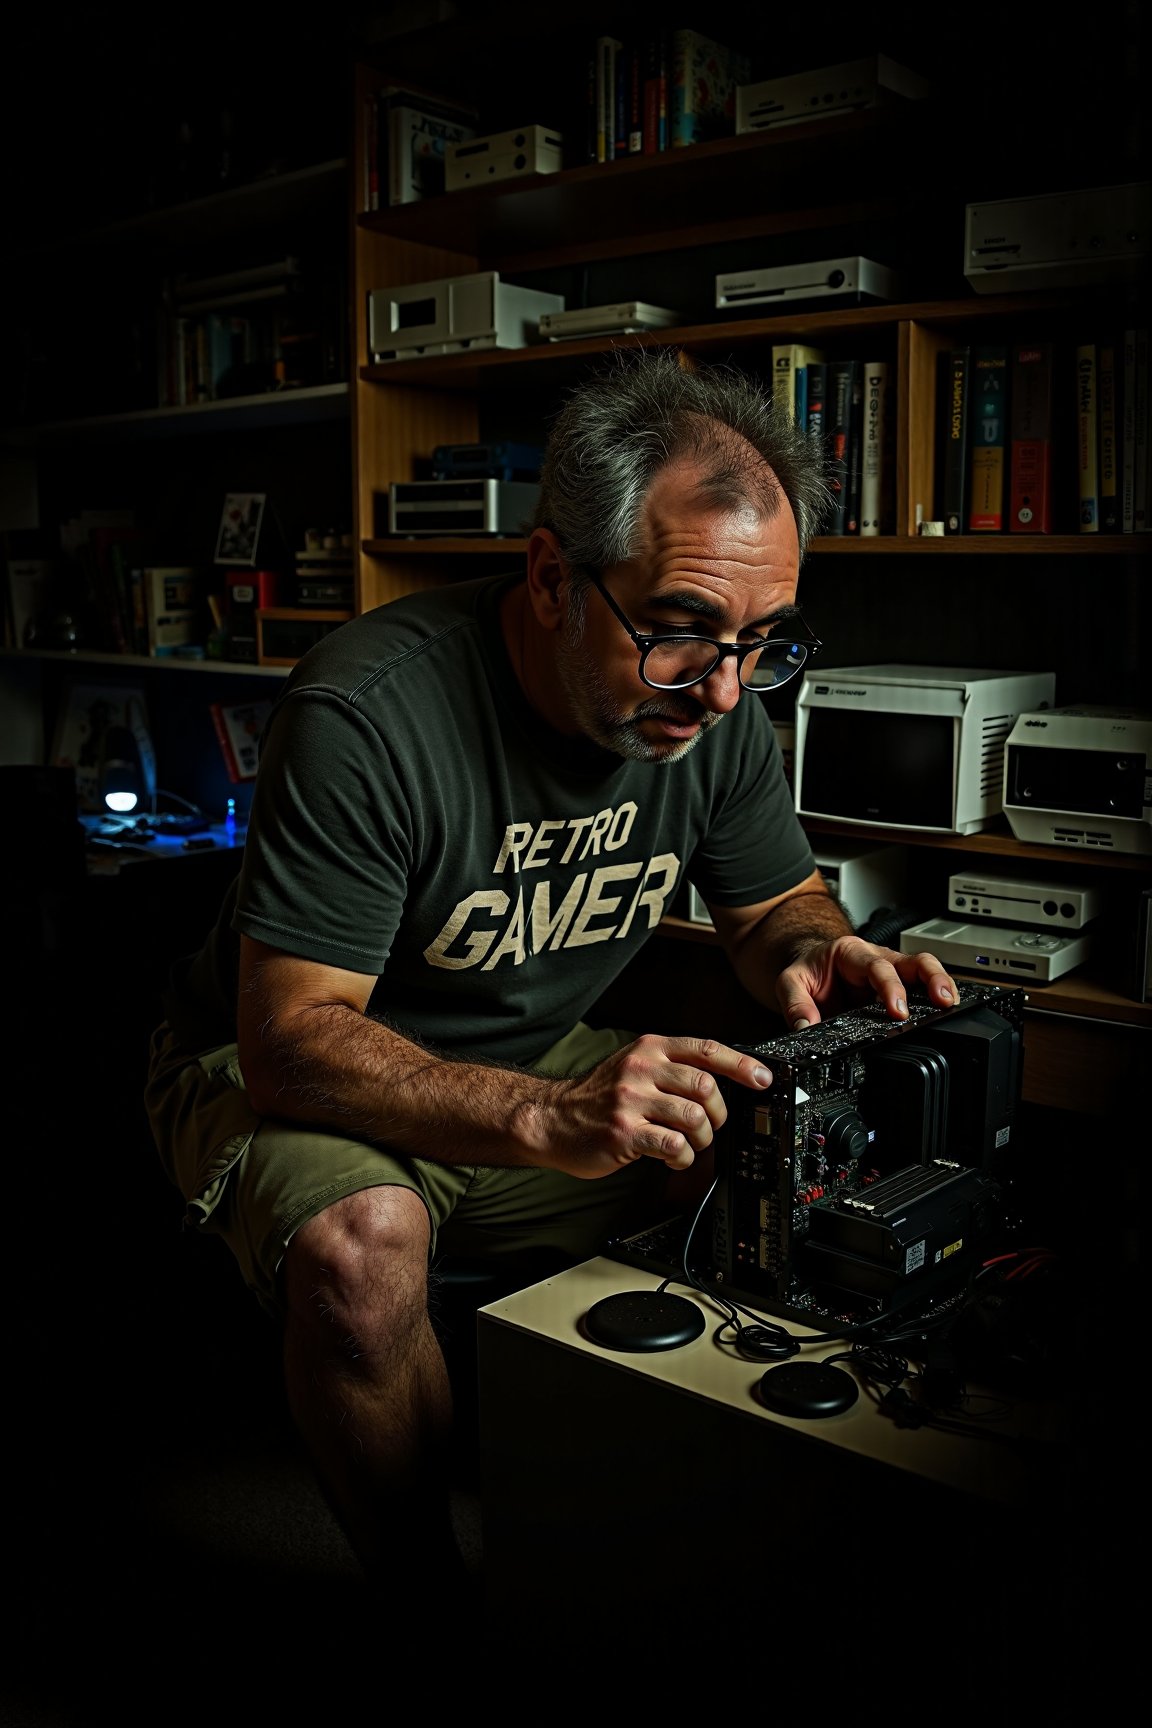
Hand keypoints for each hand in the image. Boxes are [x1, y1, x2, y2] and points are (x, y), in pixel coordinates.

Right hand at [541, 1034, 772, 1178]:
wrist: (551, 1119)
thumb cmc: (598, 1096)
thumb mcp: (633, 1065)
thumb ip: (671, 1066)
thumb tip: (723, 1078)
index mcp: (649, 1049)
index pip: (706, 1050)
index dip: (742, 1065)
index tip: (763, 1079)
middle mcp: (641, 1070)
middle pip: (706, 1087)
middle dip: (719, 1114)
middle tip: (711, 1126)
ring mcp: (631, 1101)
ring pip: (694, 1118)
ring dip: (702, 1138)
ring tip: (690, 1144)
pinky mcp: (625, 1132)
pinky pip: (674, 1145)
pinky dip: (683, 1157)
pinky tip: (673, 1158)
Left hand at [776, 934, 958, 1031]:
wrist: (812, 968)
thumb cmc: (809, 971)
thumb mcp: (790, 983)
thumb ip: (796, 1004)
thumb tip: (806, 1028)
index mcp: (851, 953)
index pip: (876, 966)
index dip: (890, 986)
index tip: (897, 1009)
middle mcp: (877, 959)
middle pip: (913, 961)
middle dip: (932, 979)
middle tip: (942, 1000)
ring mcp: (893, 973)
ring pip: (925, 971)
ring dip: (941, 986)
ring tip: (952, 1005)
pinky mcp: (899, 989)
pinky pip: (922, 990)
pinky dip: (934, 999)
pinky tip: (945, 1012)